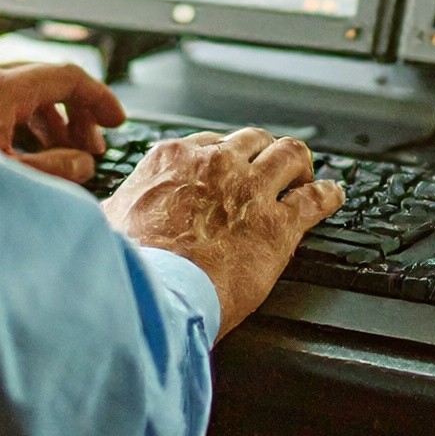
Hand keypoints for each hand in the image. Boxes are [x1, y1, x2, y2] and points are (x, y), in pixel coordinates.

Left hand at [0, 60, 125, 183]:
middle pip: (47, 83)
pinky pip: (2, 107)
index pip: (67, 77)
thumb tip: (82, 163)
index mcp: (1, 88)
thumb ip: (55, 170)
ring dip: (51, 124)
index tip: (118, 121)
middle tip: (91, 148)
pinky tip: (28, 158)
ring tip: (63, 159)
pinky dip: (25, 127)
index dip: (99, 99)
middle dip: (76, 115)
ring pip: (25, 95)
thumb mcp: (11, 177)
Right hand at [100, 128, 343, 333]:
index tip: (228, 168)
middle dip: (264, 154)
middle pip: (253, 140)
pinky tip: (333, 195)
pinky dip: (328, 194)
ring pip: (290, 155)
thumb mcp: (106, 223)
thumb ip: (114, 211)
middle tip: (269, 171)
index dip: (224, 157)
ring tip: (304, 175)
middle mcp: (216, 165)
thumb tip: (101, 217)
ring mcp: (250, 191)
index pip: (209, 143)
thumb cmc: (126, 265)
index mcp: (173, 159)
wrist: (150, 295)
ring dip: (299, 164)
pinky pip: (316, 198)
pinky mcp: (278, 225)